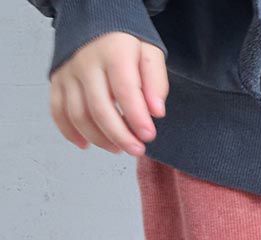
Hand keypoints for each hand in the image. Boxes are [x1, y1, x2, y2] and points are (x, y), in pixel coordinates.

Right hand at [50, 32, 167, 155]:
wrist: (94, 21)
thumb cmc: (125, 44)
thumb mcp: (149, 54)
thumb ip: (156, 82)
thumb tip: (156, 112)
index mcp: (113, 52)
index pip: (124, 90)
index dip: (137, 118)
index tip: (148, 136)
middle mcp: (86, 62)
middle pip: (99, 109)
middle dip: (120, 136)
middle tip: (137, 149)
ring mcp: (68, 73)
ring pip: (78, 115)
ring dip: (99, 139)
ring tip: (118, 148)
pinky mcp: (57, 81)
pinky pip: (58, 112)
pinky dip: (70, 132)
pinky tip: (86, 144)